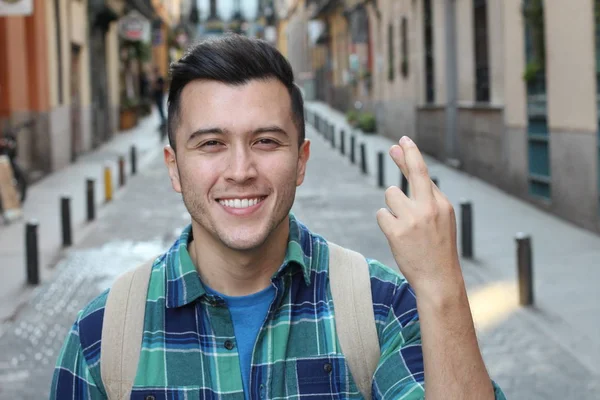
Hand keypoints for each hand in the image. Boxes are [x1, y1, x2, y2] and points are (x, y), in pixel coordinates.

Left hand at [376, 136, 462, 297]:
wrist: (438, 279)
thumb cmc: (438, 248)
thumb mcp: (441, 220)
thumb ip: (426, 197)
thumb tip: (410, 174)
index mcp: (442, 204)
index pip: (423, 173)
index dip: (412, 155)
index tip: (404, 141)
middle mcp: (429, 207)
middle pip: (412, 172)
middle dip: (403, 156)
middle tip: (394, 145)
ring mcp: (412, 219)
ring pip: (390, 195)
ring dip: (392, 207)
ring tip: (405, 226)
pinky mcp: (396, 231)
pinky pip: (381, 214)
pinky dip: (386, 223)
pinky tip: (398, 236)